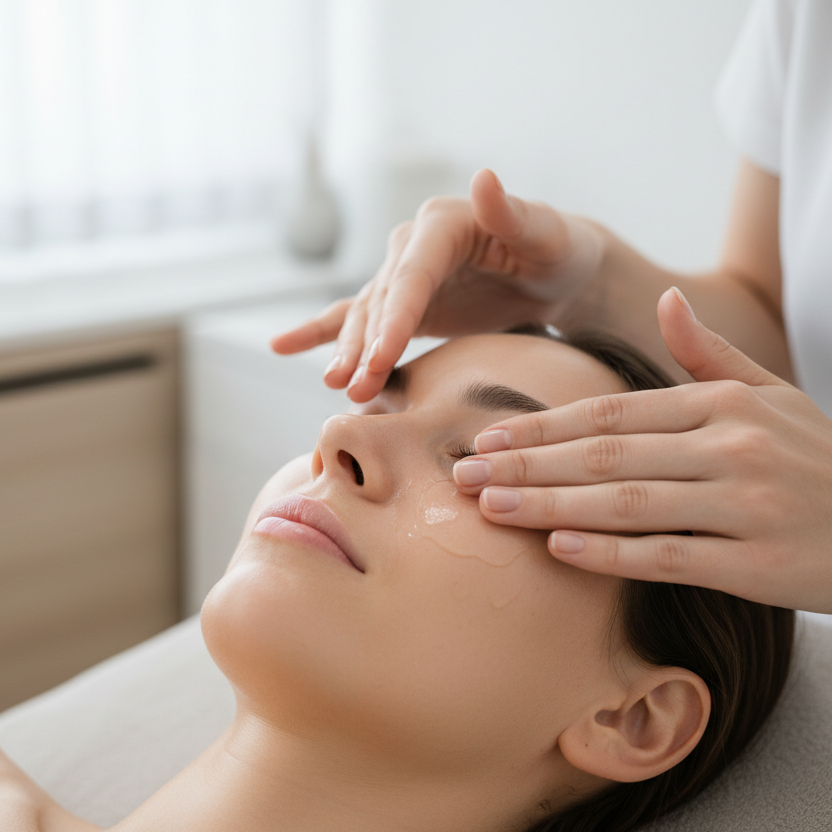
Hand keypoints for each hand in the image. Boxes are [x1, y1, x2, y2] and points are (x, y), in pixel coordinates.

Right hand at [271, 169, 602, 401]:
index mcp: (442, 225)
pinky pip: (356, 318)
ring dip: (348, 351)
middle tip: (354, 387)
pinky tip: (282, 347)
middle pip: (381, 301)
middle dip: (366, 345)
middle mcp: (414, 247)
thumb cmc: (558, 250)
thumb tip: (483, 177)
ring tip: (336, 385)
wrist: (554, 273)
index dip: (395, 317)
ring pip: (366, 316)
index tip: (381, 358)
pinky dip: (321, 333)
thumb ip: (514, 213)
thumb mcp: (546, 234)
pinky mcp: (403, 304)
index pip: (412, 275)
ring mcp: (405, 277)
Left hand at [453, 288, 831, 612]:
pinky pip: (669, 556)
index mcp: (721, 404)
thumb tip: (666, 299)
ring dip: (549, 505)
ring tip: (491, 509)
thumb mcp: (770, 394)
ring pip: (625, 503)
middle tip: (463, 475)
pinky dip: (611, 554)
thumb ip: (709, 353)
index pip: (610, 413)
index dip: (543, 426)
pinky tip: (558, 549)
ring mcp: (744, 504)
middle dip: (526, 465)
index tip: (488, 438)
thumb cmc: (818, 457)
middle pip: (604, 455)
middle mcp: (729, 447)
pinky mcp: (758, 563)